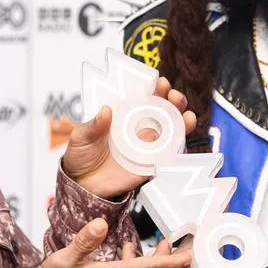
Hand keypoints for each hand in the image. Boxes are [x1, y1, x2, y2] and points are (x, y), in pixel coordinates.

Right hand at [41, 218, 191, 267]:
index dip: (170, 262)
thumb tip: (100, 223)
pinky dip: (138, 265)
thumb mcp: (64, 259)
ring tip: (161, 245)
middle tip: (183, 247)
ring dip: (155, 263)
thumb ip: (84, 241)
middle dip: (170, 261)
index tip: (188, 256)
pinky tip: (127, 251)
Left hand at [62, 75, 196, 199]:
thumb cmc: (80, 156)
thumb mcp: (81, 137)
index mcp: (124, 116)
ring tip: (187, 115)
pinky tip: (182, 139)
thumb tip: (106, 111)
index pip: (144, 99)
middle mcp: (139, 129)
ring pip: (172, 131)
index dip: (155, 89)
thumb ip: (92, 126)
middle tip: (174, 96)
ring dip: (183, 121)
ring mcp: (146, 147)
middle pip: (164, 111)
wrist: (82, 185)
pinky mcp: (150, 165)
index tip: (160, 82)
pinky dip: (179, 146)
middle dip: (174, 101)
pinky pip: (168, 155)